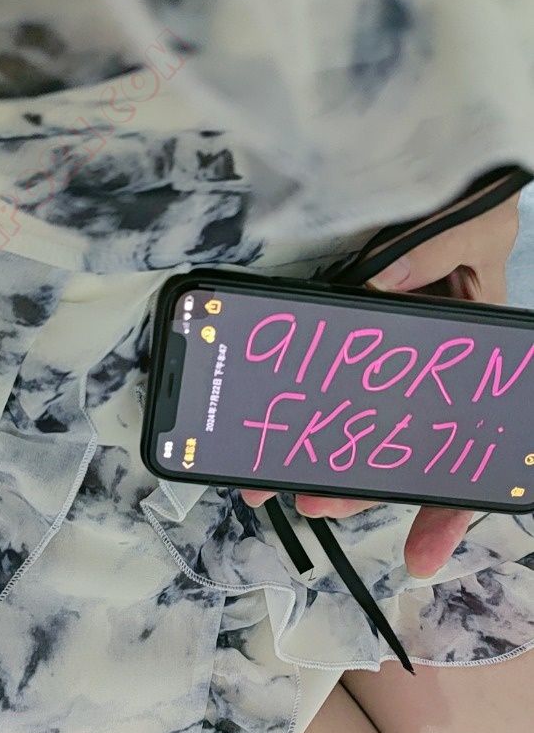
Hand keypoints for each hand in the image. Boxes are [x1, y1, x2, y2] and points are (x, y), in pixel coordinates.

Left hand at [242, 190, 520, 577]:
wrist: (444, 176)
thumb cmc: (472, 206)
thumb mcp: (473, 233)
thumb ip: (437, 256)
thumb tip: (380, 286)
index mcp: (469, 372)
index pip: (467, 454)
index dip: (447, 509)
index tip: (418, 556)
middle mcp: (423, 376)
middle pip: (396, 452)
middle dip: (352, 488)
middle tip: (307, 505)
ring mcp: (382, 361)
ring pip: (352, 425)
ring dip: (314, 457)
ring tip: (267, 478)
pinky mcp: (349, 332)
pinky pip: (323, 378)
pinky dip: (295, 404)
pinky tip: (260, 424)